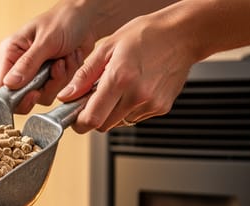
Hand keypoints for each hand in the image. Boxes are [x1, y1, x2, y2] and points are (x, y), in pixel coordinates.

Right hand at [0, 0, 101, 113]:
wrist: (87, 18)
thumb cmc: (64, 20)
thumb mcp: (46, 41)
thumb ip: (28, 63)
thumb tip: (9, 83)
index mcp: (11, 53)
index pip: (2, 85)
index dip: (15, 96)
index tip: (34, 93)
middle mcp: (20, 65)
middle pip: (23, 96)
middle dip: (46, 85)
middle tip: (57, 68)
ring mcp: (35, 73)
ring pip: (44, 94)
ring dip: (60, 78)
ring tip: (65, 57)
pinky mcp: (50, 77)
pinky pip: (57, 90)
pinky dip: (68, 76)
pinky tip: (70, 59)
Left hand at [58, 11, 197, 132]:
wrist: (182, 34)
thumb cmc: (147, 35)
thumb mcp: (108, 47)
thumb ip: (84, 76)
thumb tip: (66, 96)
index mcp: (120, 79)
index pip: (92, 118)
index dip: (80, 123)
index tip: (76, 118)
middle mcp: (137, 95)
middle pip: (104, 125)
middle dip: (95, 116)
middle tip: (97, 98)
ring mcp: (151, 104)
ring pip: (119, 123)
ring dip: (113, 112)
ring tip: (121, 88)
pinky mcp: (161, 108)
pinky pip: (136, 118)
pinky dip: (130, 109)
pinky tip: (136, 89)